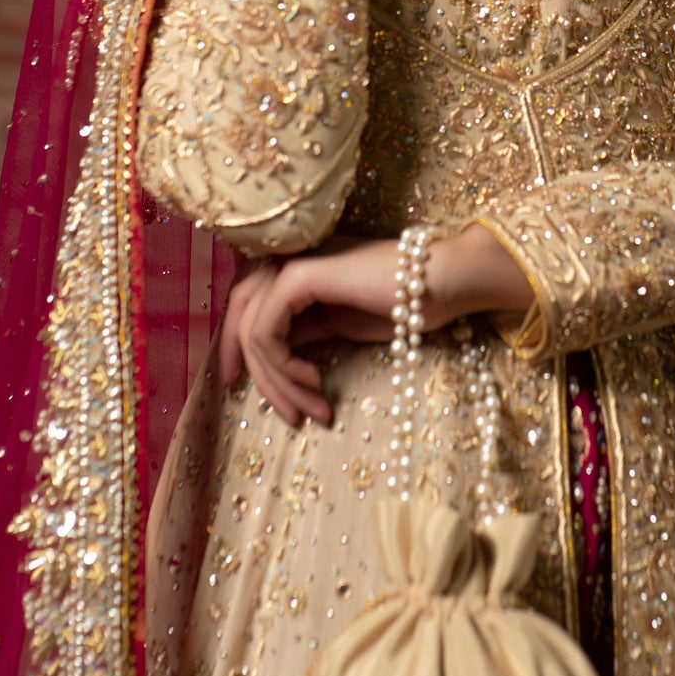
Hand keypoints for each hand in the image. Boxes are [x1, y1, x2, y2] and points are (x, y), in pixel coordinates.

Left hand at [219, 228, 534, 427]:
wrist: (438, 280)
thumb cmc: (400, 301)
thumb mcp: (338, 323)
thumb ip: (302, 332)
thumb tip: (274, 360)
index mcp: (292, 271)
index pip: (244, 311)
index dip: (236, 351)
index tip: (244, 390)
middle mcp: (283, 262)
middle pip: (239, 321)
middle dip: (253, 373)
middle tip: (281, 413)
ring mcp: (289, 265)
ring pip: (253, 333)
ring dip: (279, 381)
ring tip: (312, 406)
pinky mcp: (299, 276)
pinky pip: (266, 331)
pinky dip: (283, 365)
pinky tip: (313, 380)